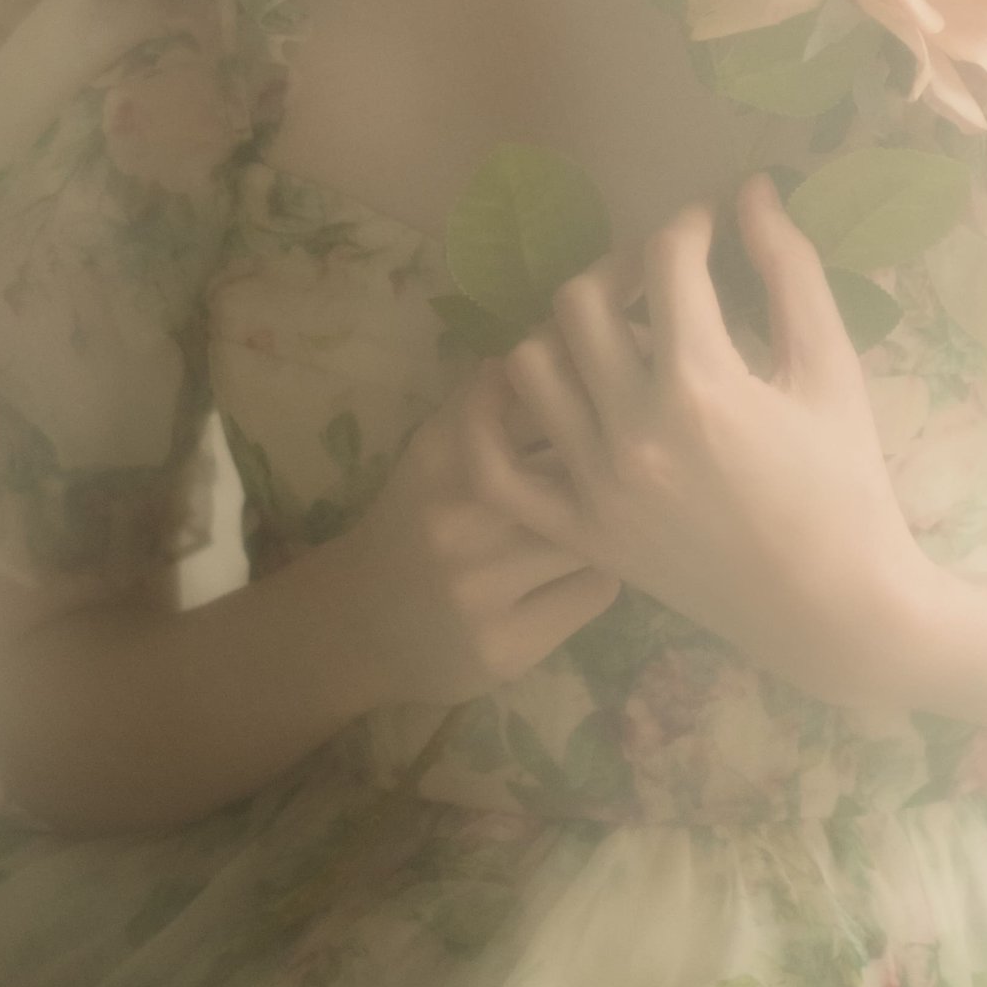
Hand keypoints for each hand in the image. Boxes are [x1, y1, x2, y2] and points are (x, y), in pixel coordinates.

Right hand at [326, 355, 624, 709]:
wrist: (357, 626)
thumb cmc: (416, 520)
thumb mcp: (438, 451)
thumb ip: (491, 402)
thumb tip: (565, 340)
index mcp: (441, 452)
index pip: (535, 394)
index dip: (584, 384)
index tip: (606, 386)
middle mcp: (456, 516)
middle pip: (576, 462)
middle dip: (608, 456)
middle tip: (629, 456)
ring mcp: (480, 587)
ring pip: (593, 530)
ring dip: (610, 519)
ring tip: (606, 516)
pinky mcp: (507, 646)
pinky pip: (595, 590)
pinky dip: (600, 572)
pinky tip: (580, 567)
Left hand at [499, 172, 925, 707]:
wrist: (832, 608)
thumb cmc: (845, 483)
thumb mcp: (831, 368)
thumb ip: (790, 271)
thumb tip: (755, 189)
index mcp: (701, 385)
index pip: (665, 261)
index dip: (689, 223)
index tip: (708, 224)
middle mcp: (632, 430)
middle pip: (581, 299)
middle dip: (621, 268)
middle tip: (660, 279)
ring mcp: (595, 485)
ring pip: (530, 365)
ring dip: (565, 331)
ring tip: (614, 335)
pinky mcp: (580, 531)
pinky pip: (497, 466)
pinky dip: (494, 417)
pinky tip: (533, 387)